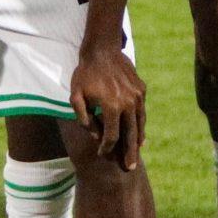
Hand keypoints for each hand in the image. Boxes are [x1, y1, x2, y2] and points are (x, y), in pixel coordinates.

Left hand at [70, 41, 146, 168]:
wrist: (102, 49)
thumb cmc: (84, 74)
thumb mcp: (76, 97)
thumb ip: (84, 119)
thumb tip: (95, 135)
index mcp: (112, 107)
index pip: (112, 136)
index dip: (106, 148)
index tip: (102, 154)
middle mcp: (128, 103)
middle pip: (130, 135)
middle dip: (129, 153)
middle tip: (130, 168)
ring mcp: (138, 96)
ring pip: (140, 123)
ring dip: (138, 140)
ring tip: (137, 154)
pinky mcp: (142, 89)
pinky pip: (142, 111)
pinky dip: (141, 124)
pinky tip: (139, 133)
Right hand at [191, 6, 217, 138]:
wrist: (214, 12)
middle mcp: (214, 77)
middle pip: (209, 105)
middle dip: (213, 120)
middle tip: (215, 133)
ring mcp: (205, 66)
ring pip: (203, 91)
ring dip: (206, 105)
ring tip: (209, 112)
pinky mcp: (201, 55)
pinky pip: (201, 78)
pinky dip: (202, 88)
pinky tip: (206, 84)